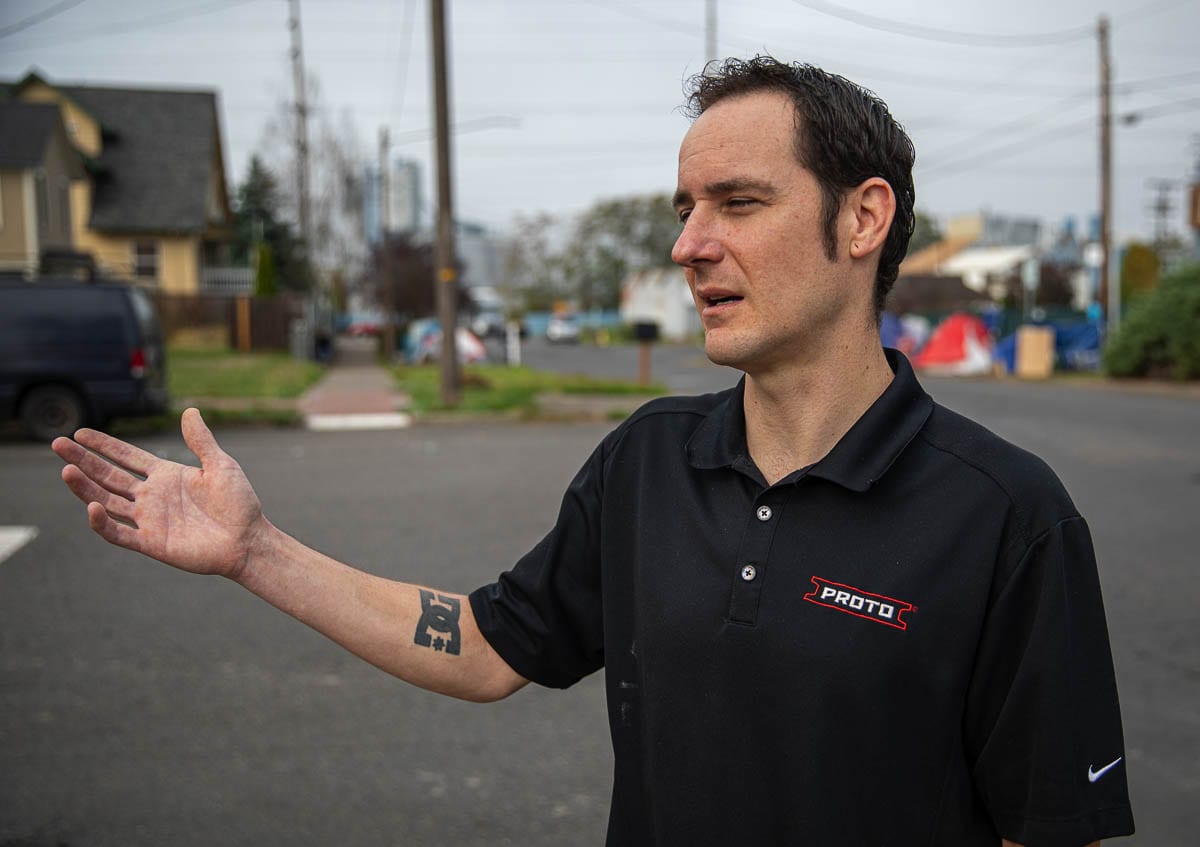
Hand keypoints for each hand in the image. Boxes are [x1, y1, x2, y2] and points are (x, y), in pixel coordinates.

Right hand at [52, 408, 268, 579]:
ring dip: (85, 488)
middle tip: (58, 444)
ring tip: (67, 471)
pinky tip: (91, 506)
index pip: (126, 457)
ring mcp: (149, 519)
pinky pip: (119, 533)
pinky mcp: (151, 542)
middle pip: (108, 476)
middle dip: (84, 461)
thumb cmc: (239, 503)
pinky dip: (102, 522)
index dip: (104, 446)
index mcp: (165, 475)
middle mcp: (151, 496)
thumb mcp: (221, 465)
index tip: (80, 433)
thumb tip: (190, 411)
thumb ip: (201, 441)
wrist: (248, 540)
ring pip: (107, 502)